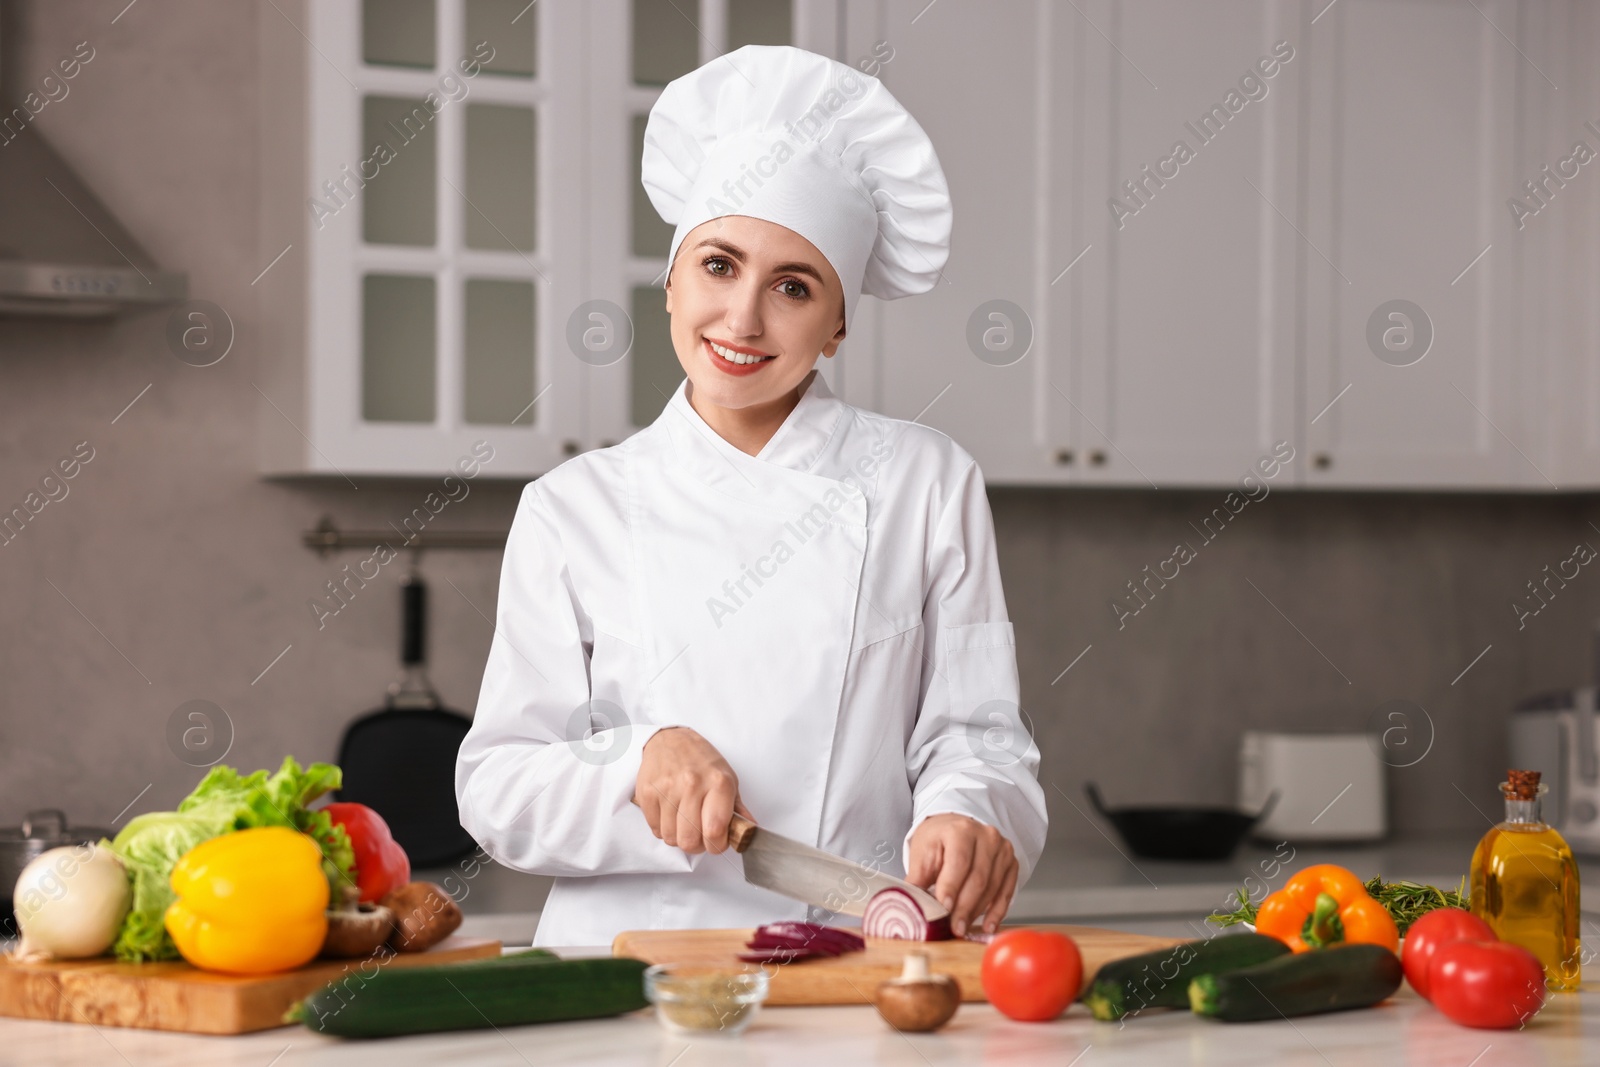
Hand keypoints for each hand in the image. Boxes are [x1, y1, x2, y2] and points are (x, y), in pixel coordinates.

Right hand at [633, 726, 753, 854]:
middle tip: (699, 836)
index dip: (717, 845)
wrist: (670, 739)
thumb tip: (749, 831)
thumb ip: (738, 808)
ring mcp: (667, 789)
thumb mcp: (728, 778)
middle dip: (697, 845)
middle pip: (690, 840)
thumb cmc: (702, 760)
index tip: (717, 841)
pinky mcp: (647, 793)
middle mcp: (692, 785)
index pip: (715, 831)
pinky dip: (663, 828)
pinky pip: (654, 829)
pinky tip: (670, 814)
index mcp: (718, 783)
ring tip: (684, 822)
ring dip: (679, 837)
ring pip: (671, 838)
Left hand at [906, 814, 1017, 936]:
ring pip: (992, 887)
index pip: (959, 862)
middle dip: (965, 907)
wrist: (955, 827)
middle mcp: (986, 836)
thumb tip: (913, 906)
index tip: (944, 908)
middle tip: (955, 927)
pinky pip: (1006, 891)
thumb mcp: (922, 853)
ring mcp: (1002, 849)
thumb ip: (918, 879)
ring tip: (963, 927)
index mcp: (960, 830)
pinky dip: (997, 911)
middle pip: (978, 877)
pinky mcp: (1011, 863)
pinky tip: (988, 925)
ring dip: (977, 912)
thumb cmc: (938, 841)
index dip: (951, 887)